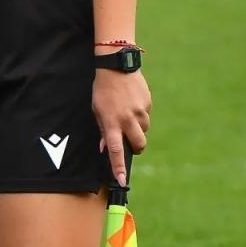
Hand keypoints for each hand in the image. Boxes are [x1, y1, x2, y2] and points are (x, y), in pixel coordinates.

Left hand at [93, 66, 150, 185]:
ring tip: (126, 112)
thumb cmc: (102, 90)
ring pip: (144, 130)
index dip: (118, 166)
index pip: (115, 150)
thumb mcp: (97, 110)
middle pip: (139, 145)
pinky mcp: (148, 104)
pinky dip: (140, 115)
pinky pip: (146, 116)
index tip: (121, 180)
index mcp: (112, 122)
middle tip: (131, 142)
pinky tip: (132, 102)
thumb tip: (106, 148)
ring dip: (137, 128)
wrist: (116, 67)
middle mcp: (127, 119)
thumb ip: (103, 130)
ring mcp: (140, 112)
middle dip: (136, 148)